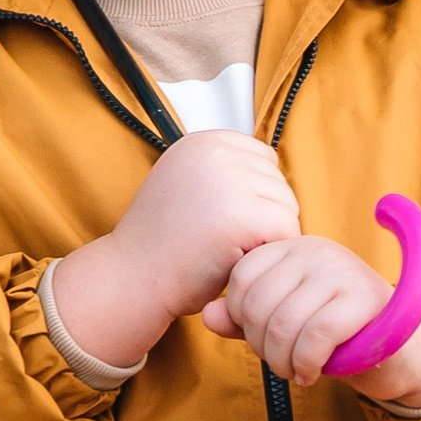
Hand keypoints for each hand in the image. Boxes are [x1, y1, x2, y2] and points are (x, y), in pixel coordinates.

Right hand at [51, 133, 298, 368]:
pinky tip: (233, 259)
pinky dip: (268, 253)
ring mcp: (229, 181)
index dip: (254, 197)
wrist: (132, 278)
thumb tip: (275, 166)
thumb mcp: (186, 184)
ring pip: (288, 207)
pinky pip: (287, 232)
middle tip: (218, 239)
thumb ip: (223, 170)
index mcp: (203, 142)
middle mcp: (216, 152)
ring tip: (223, 248)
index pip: (265, 160)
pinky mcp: (242, 215)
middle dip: (261, 217)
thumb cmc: (162, 243)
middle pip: (280, 183)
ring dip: (266, 237)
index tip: (222, 218)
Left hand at [213, 234, 420, 409]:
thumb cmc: (338, 336)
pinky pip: (315, 336)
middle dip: (263, 347)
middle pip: (259, 304)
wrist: (401, 352)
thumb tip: (207, 316)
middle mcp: (317, 251)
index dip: (243, 319)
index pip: (242, 279)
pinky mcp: (365, 299)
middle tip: (281, 364)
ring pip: (284, 324)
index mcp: (294, 248)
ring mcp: (343, 271)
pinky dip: (306, 364)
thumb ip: (245, 320)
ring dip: (283, 362)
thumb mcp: (286, 324)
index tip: (264, 341)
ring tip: (295, 372)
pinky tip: (312, 374)